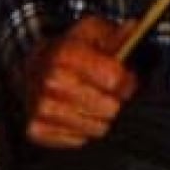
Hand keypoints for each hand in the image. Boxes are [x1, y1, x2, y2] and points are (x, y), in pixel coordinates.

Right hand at [13, 16, 138, 148]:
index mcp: (66, 54)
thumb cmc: (70, 49)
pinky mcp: (37, 129)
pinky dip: (83, 129)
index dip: (127, 80)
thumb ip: (116, 34)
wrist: (34, 67)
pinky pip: (79, 140)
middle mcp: (52, 82)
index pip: (114, 80)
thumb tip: (135, 29)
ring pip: (97, 128)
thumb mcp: (93, 31)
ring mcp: (42, 108)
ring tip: (93, 100)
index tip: (126, 77)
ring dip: (100, 116)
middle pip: (109, 108)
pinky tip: (77, 112)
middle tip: (109, 91)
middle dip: (115, 100)